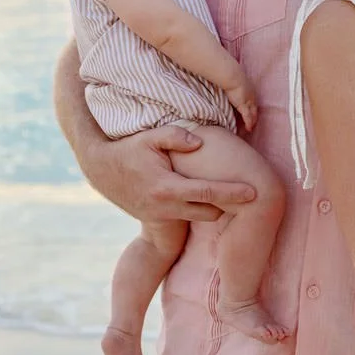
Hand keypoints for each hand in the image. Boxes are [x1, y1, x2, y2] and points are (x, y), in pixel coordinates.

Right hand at [84, 125, 256, 223]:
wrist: (100, 170)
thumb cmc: (127, 149)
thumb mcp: (148, 136)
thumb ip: (175, 136)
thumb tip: (200, 142)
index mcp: (166, 187)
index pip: (208, 192)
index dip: (233, 192)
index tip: (254, 192)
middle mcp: (165, 206)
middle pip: (210, 213)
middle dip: (230, 206)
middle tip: (251, 195)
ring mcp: (160, 215)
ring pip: (200, 218)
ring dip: (216, 209)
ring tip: (235, 197)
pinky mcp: (157, 218)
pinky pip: (187, 218)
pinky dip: (201, 209)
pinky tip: (213, 199)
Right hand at [225, 73, 258, 132]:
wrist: (231, 76)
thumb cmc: (230, 78)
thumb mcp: (234, 84)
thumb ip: (233, 88)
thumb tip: (229, 90)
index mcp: (250, 91)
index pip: (253, 103)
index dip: (253, 110)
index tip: (252, 115)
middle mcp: (251, 97)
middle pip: (254, 110)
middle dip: (254, 117)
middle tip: (253, 124)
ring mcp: (249, 101)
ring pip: (252, 114)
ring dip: (252, 122)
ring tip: (250, 129)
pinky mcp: (244, 105)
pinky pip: (247, 117)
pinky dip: (248, 123)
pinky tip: (248, 129)